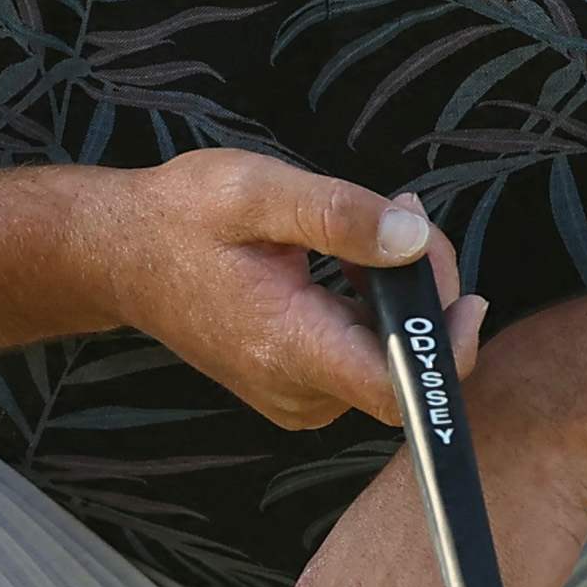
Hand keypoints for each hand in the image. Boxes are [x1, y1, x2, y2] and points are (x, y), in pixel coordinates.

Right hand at [76, 152, 441, 430]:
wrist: (119, 254)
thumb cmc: (180, 218)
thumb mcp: (257, 191)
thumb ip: (339, 215)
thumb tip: (412, 237)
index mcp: (287, 346)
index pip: (398, 388)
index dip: (446, 349)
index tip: (468, 298)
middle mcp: (294, 389)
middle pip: (403, 366)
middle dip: (423, 294)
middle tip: (399, 216)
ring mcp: (294, 396)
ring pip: (385, 361)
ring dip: (397, 298)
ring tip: (362, 234)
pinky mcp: (293, 388)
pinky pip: (359, 359)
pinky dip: (370, 311)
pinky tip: (344, 265)